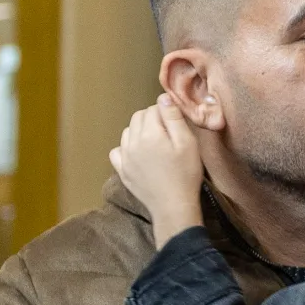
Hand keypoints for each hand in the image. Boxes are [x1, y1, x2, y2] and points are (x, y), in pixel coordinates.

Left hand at [109, 95, 203, 246]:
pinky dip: (127, 148)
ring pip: (128, 132)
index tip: (176, 124)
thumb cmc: (185, 174)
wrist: (173, 206)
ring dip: (140, 131)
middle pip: (138, 117)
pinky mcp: (122, 170)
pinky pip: (117, 150)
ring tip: (156, 144)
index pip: (153, 108)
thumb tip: (163, 98)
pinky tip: (139, 155)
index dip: (167, 112)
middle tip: (168, 133)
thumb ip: (174, 118)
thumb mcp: (187, 143)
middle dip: (152, 119)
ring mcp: (124, 157)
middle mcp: (132, 142)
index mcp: (149, 133)